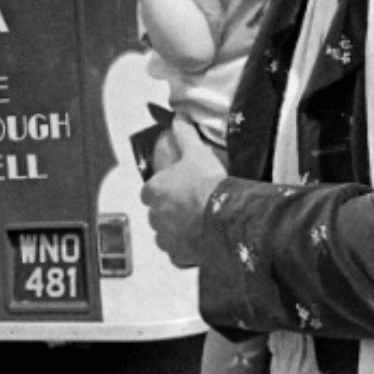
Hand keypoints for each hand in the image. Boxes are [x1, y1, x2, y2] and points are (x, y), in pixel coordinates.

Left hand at [141, 118, 226, 267]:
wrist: (224, 216)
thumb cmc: (207, 184)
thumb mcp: (196, 152)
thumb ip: (184, 134)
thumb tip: (179, 117)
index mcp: (154, 191)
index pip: (149, 191)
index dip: (162, 189)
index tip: (175, 189)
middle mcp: (154, 216)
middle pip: (157, 213)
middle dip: (169, 211)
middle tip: (190, 206)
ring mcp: (165, 238)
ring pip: (165, 235)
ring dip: (176, 231)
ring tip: (197, 224)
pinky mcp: (178, 256)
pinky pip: (178, 253)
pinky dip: (186, 249)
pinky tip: (200, 240)